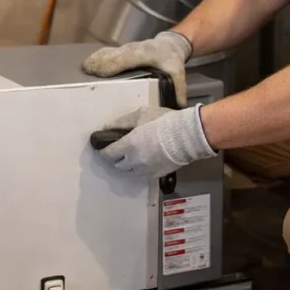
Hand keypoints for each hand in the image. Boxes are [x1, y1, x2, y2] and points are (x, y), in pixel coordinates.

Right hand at [82, 31, 192, 105]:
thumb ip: (179, 89)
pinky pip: (106, 52)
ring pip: (108, 53)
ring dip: (95, 60)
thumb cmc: (171, 59)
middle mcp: (132, 49)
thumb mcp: (178, 73)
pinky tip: (87, 65)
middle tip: (86, 72)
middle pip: (112, 55)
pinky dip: (96, 57)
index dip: (112, 64)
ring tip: (83, 69)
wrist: (170, 44)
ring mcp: (125, 48)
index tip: (100, 72)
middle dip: (99, 63)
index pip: (126, 58)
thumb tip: (179, 108)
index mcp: (145, 55)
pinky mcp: (121, 49)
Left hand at [96, 105, 216, 177]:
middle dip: (116, 159)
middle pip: (118, 166)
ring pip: (130, 172)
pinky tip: (147, 160)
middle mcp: (134, 162)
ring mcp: (146, 170)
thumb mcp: (140, 115)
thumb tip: (107, 127)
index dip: (103, 152)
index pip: (108, 155)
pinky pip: (144, 174)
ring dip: (128, 166)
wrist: (187, 136)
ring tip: (133, 157)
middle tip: (119, 151)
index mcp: (128, 146)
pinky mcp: (157, 175)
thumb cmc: (163, 122)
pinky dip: (141, 169)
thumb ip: (121, 122)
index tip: (102, 149)